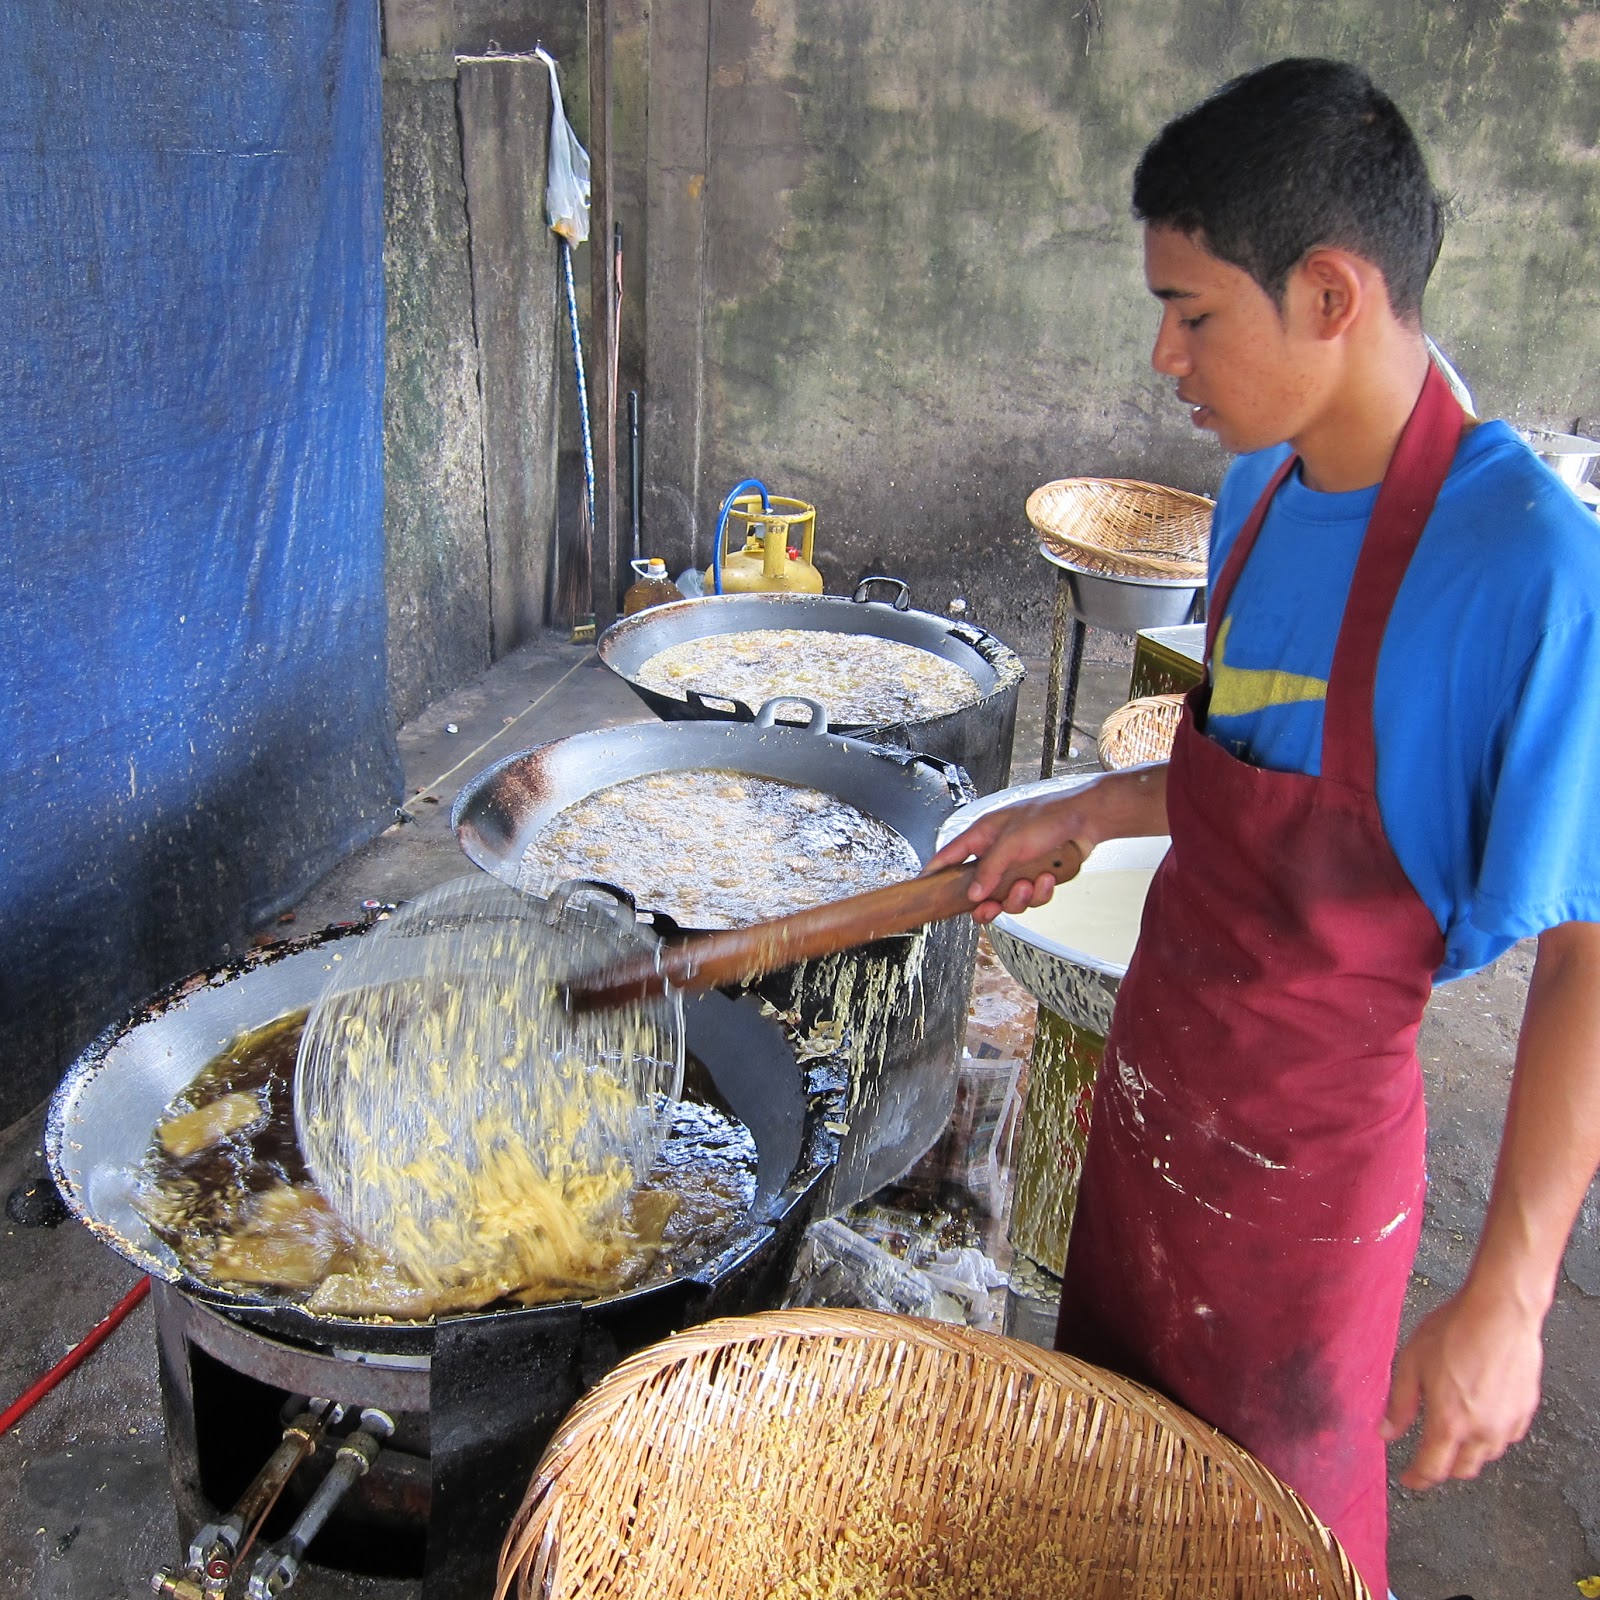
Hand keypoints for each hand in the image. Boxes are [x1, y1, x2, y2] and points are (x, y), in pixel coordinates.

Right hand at [924, 797, 1089, 924]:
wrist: (1087, 820)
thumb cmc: (1049, 816)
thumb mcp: (1012, 842)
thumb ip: (989, 869)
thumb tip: (973, 894)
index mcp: (982, 836)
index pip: (949, 856)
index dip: (935, 873)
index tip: (924, 890)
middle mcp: (996, 853)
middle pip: (978, 888)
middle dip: (987, 903)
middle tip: (989, 910)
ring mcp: (1016, 867)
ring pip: (1005, 898)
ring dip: (1018, 898)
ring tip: (1029, 884)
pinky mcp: (1035, 877)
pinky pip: (1030, 898)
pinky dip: (1039, 893)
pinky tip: (1047, 879)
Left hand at [1380, 1286, 1543, 1488]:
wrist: (1499, 1313)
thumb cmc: (1453, 1332)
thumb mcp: (1410, 1363)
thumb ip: (1399, 1404)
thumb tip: (1385, 1432)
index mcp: (1449, 1423)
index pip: (1432, 1468)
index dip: (1416, 1479)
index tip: (1407, 1480)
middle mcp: (1481, 1431)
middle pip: (1462, 1469)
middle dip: (1442, 1468)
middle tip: (1427, 1456)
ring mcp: (1507, 1423)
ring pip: (1486, 1455)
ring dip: (1467, 1453)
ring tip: (1452, 1435)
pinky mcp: (1525, 1410)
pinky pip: (1506, 1437)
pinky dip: (1490, 1436)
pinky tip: (1479, 1417)